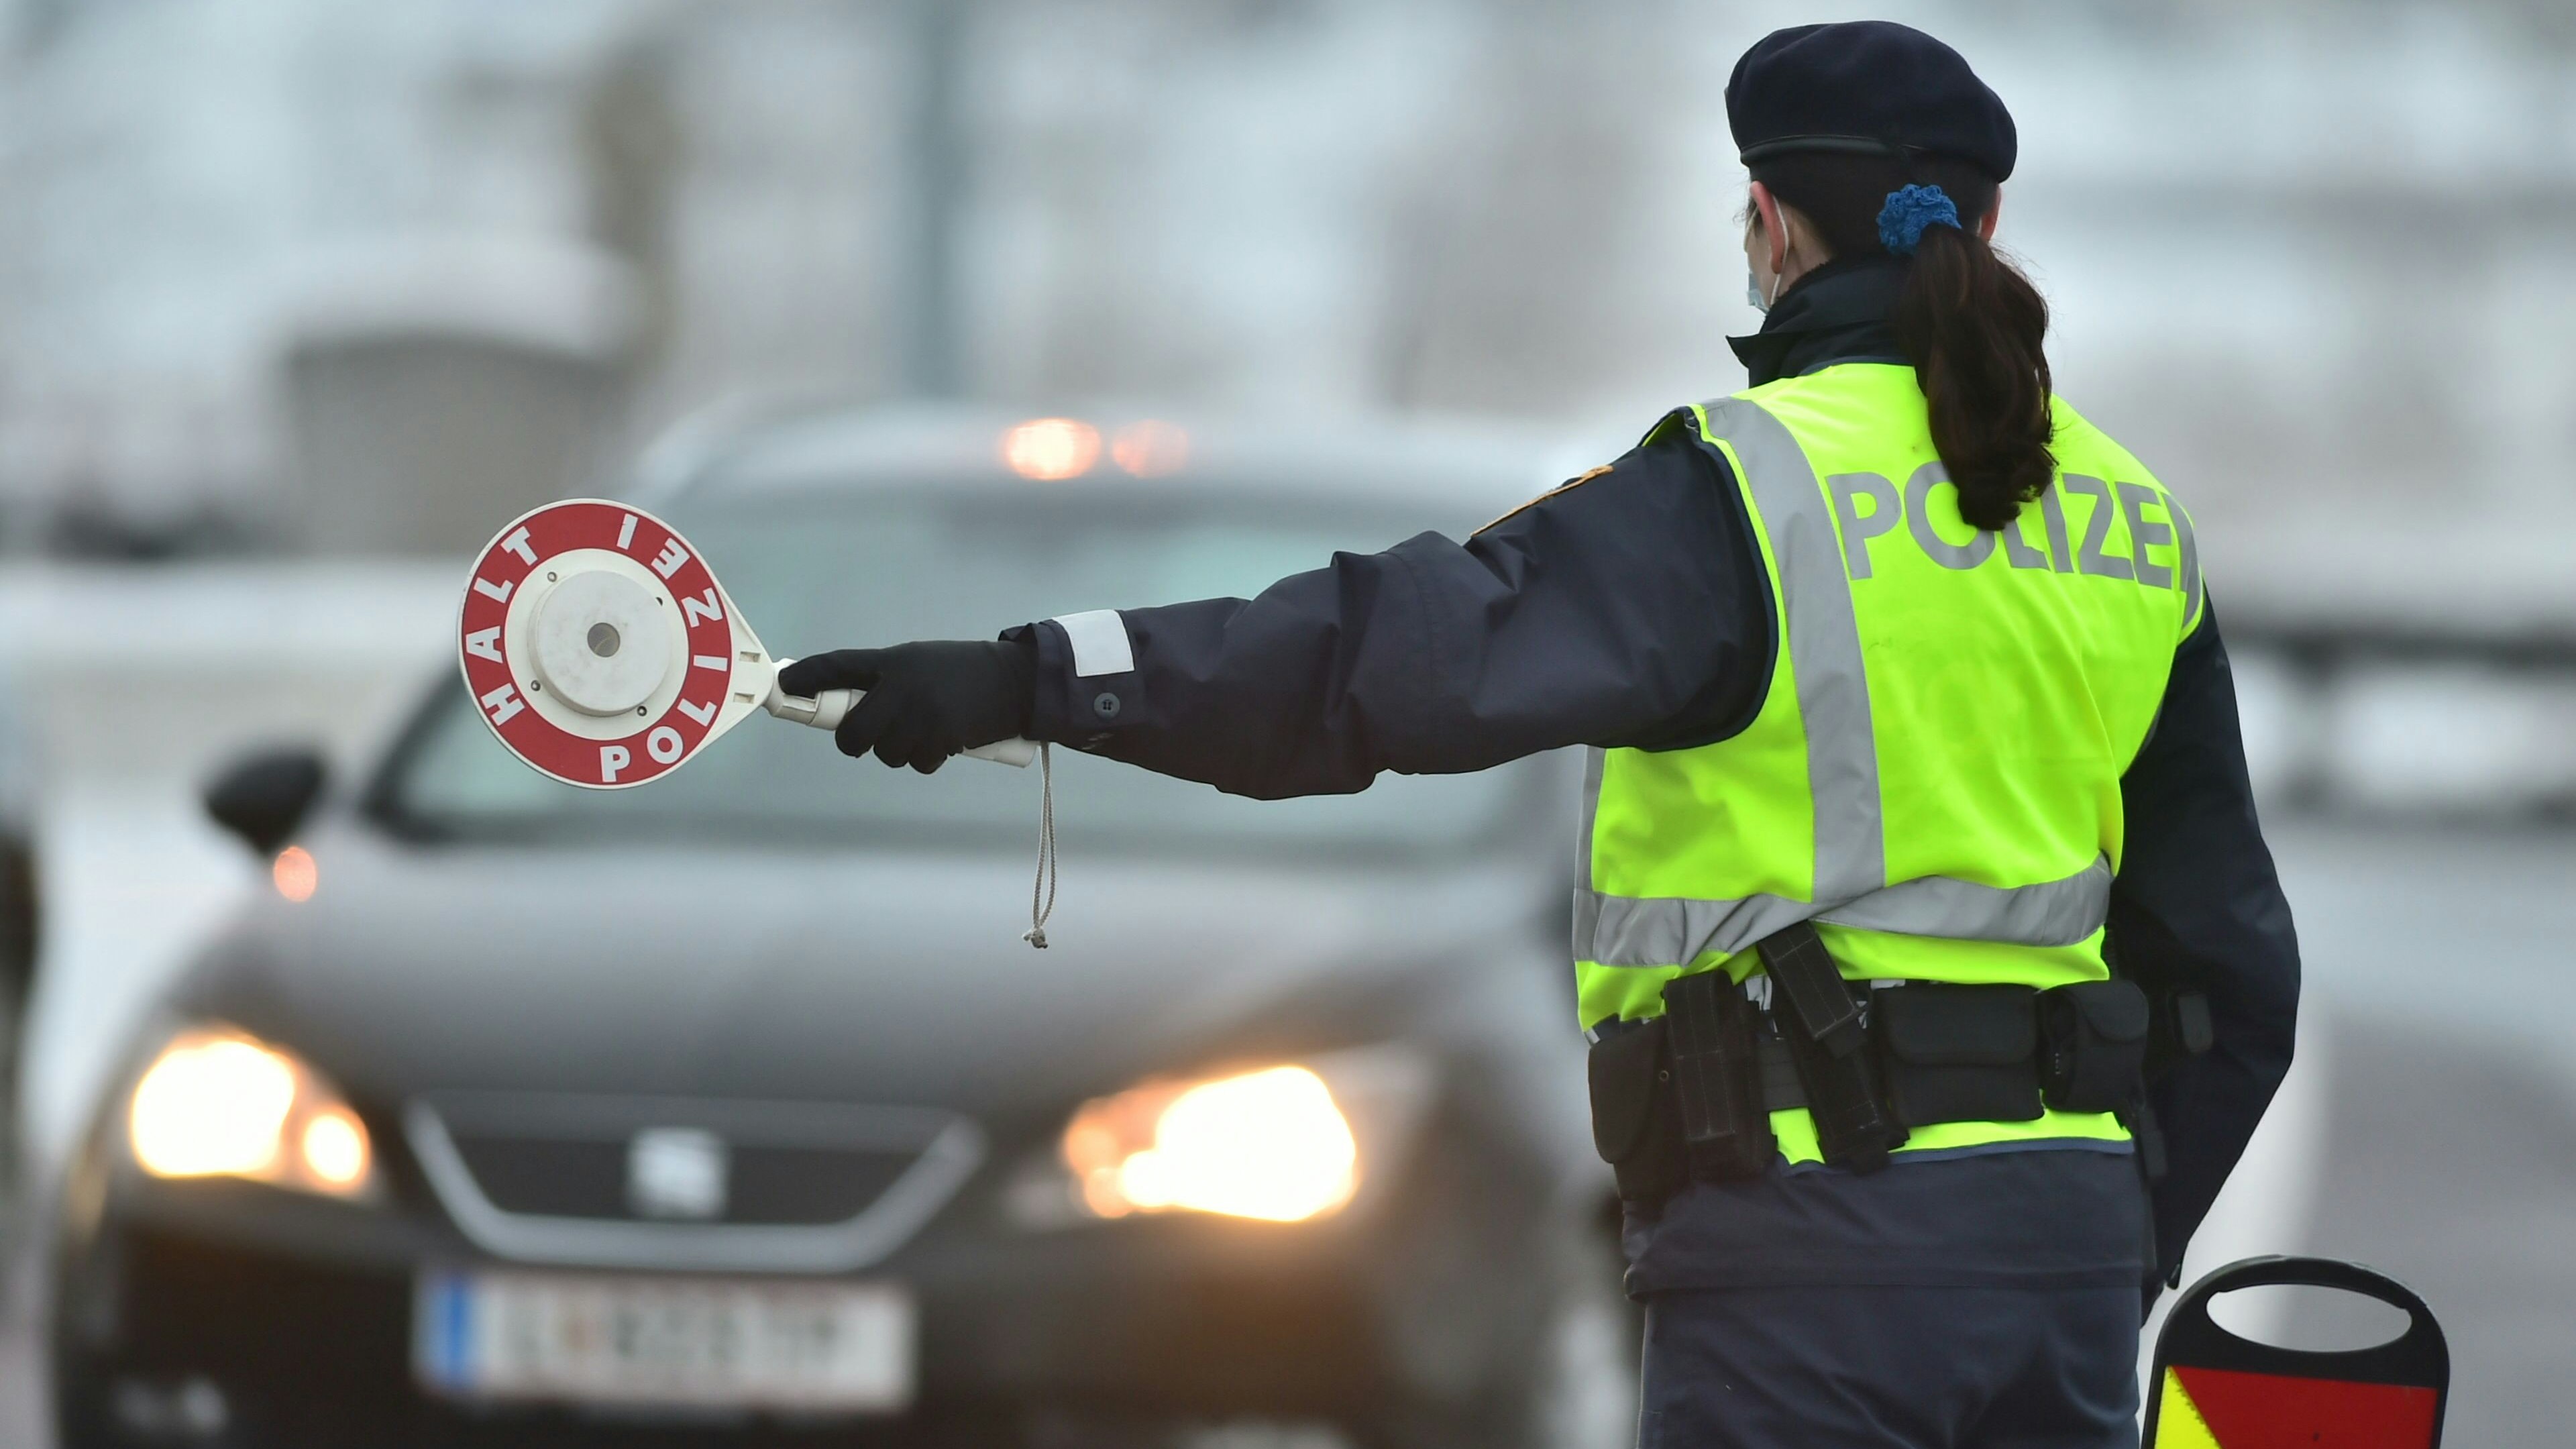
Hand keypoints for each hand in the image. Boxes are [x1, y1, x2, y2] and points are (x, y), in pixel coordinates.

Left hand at [778, 641, 1033, 772]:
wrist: (1016, 681)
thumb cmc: (964, 671)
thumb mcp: (920, 662)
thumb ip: (887, 679)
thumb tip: (852, 706)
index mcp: (894, 661)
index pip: (840, 666)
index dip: (807, 676)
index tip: (783, 686)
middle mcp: (903, 687)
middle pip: (853, 731)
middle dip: (853, 741)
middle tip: (862, 739)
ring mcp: (922, 715)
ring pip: (885, 753)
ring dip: (897, 751)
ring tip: (922, 731)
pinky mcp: (942, 739)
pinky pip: (916, 763)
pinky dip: (925, 758)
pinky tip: (942, 741)